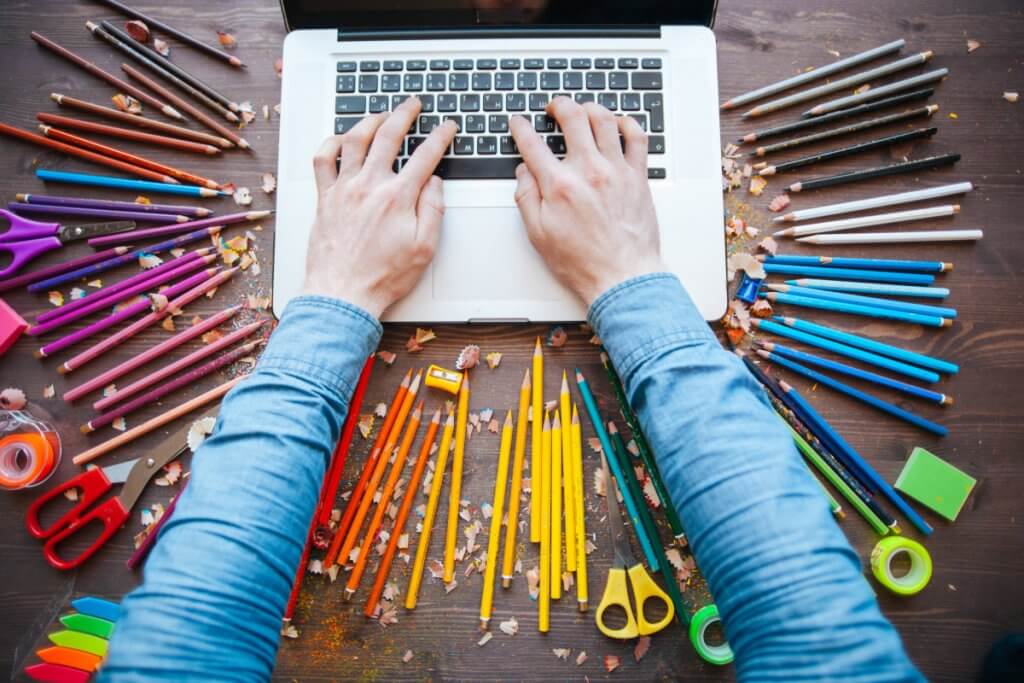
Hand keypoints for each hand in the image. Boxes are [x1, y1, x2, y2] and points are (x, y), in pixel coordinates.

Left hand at [301, 97, 457, 317]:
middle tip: (413, 105)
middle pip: (389, 136)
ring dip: (370, 120)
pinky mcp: (325, 198)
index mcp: (398, 197)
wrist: (343, 293)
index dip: (440, 136)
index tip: (447, 127)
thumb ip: (433, 210)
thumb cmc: (383, 276)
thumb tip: (434, 183)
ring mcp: (344, 189)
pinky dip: (330, 143)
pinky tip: (339, 139)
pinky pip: (322, 160)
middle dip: (405, 114)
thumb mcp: (425, 248)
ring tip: (381, 114)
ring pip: (355, 139)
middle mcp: (370, 186)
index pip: (426, 155)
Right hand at [509, 97, 663, 305]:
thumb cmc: (582, 261)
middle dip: (558, 105)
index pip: (532, 143)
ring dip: (590, 108)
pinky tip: (619, 123)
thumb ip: (526, 198)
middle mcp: (588, 171)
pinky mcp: (638, 177)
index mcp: (559, 185)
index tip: (517, 123)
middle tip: (553, 107)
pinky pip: (637, 137)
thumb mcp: (538, 235)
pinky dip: (628, 123)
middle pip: (572, 117)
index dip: (520, 127)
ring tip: (583, 110)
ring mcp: (616, 170)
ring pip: (604, 119)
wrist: (621, 276)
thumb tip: (523, 173)